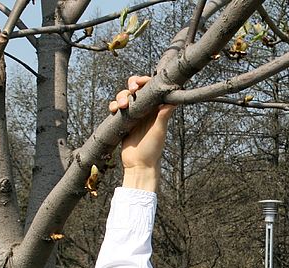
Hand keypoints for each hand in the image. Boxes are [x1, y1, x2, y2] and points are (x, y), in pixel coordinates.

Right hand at [109, 75, 174, 190]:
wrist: (139, 165)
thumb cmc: (152, 149)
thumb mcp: (159, 130)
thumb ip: (164, 114)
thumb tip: (175, 98)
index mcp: (156, 108)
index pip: (150, 88)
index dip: (145, 81)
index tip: (140, 82)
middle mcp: (144, 109)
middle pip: (135, 88)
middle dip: (132, 85)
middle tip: (132, 89)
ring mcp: (133, 115)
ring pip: (124, 97)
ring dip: (121, 96)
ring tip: (122, 106)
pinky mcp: (122, 121)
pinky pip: (116, 108)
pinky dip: (113, 106)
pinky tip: (114, 110)